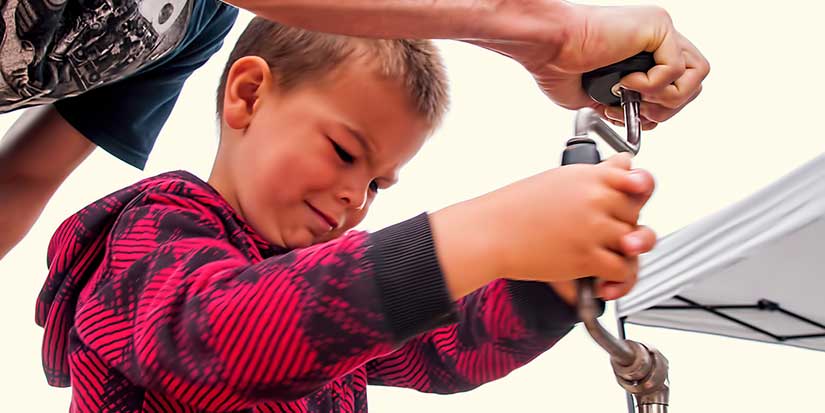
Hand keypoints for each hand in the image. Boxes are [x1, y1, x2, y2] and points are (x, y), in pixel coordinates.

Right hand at [431, 153, 654, 299]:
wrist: (491, 233)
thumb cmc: (516, 208)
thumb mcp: (559, 178)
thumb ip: (595, 175)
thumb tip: (624, 164)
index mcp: (589, 176)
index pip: (637, 176)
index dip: (640, 187)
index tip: (636, 193)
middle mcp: (596, 199)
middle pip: (636, 213)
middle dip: (626, 224)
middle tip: (608, 233)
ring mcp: (594, 228)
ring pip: (635, 243)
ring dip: (625, 254)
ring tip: (610, 257)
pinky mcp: (588, 256)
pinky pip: (623, 269)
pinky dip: (618, 279)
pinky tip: (602, 280)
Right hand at [471, 2, 708, 129]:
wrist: (547, 47)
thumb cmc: (558, 64)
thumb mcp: (597, 96)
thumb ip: (625, 104)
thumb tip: (639, 118)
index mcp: (644, 49)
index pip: (681, 83)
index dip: (662, 108)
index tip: (630, 114)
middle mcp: (656, 38)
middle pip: (695, 81)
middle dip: (667, 108)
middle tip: (636, 111)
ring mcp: (659, 31)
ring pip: (696, 75)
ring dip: (665, 99)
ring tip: (634, 97)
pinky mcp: (658, 27)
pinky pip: (675, 69)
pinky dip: (650, 86)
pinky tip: (624, 82)